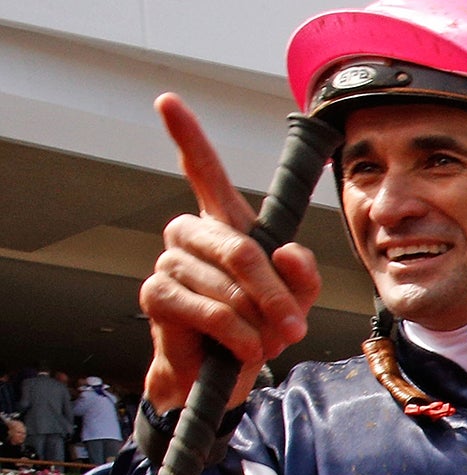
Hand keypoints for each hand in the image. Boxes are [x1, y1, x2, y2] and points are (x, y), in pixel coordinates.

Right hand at [139, 94, 321, 413]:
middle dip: (276, 294)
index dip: (187, 137)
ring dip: (260, 323)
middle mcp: (190, 233)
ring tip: (262, 340)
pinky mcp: (157, 294)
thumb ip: (302, 274)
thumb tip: (286, 252)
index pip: (205, 172)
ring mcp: (169, 261)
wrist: (225, 373)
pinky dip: (240, 336)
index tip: (168, 101)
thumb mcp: (297, 298)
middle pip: (243, 251)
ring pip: (231, 287)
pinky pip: (213, 312)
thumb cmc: (260, 325)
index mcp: (224, 223)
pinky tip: (242, 348)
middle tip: (295, 327)